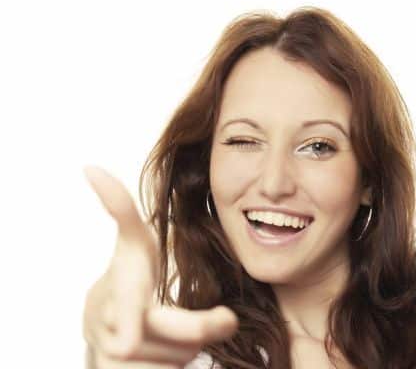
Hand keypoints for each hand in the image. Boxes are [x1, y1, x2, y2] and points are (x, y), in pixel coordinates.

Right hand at [83, 166, 237, 367]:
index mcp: (114, 288)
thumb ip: (120, 209)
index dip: (127, 321)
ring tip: (181, 333)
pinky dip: (175, 366)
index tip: (126, 343)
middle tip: (226, 318)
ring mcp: (106, 358)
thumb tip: (90, 167)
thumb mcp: (132, 243)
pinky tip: (169, 354)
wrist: (106, 329)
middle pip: (167, 336)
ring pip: (172, 363)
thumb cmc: (130, 279)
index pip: (123, 301)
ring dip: (188, 349)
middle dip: (198, 328)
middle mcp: (104, 326)